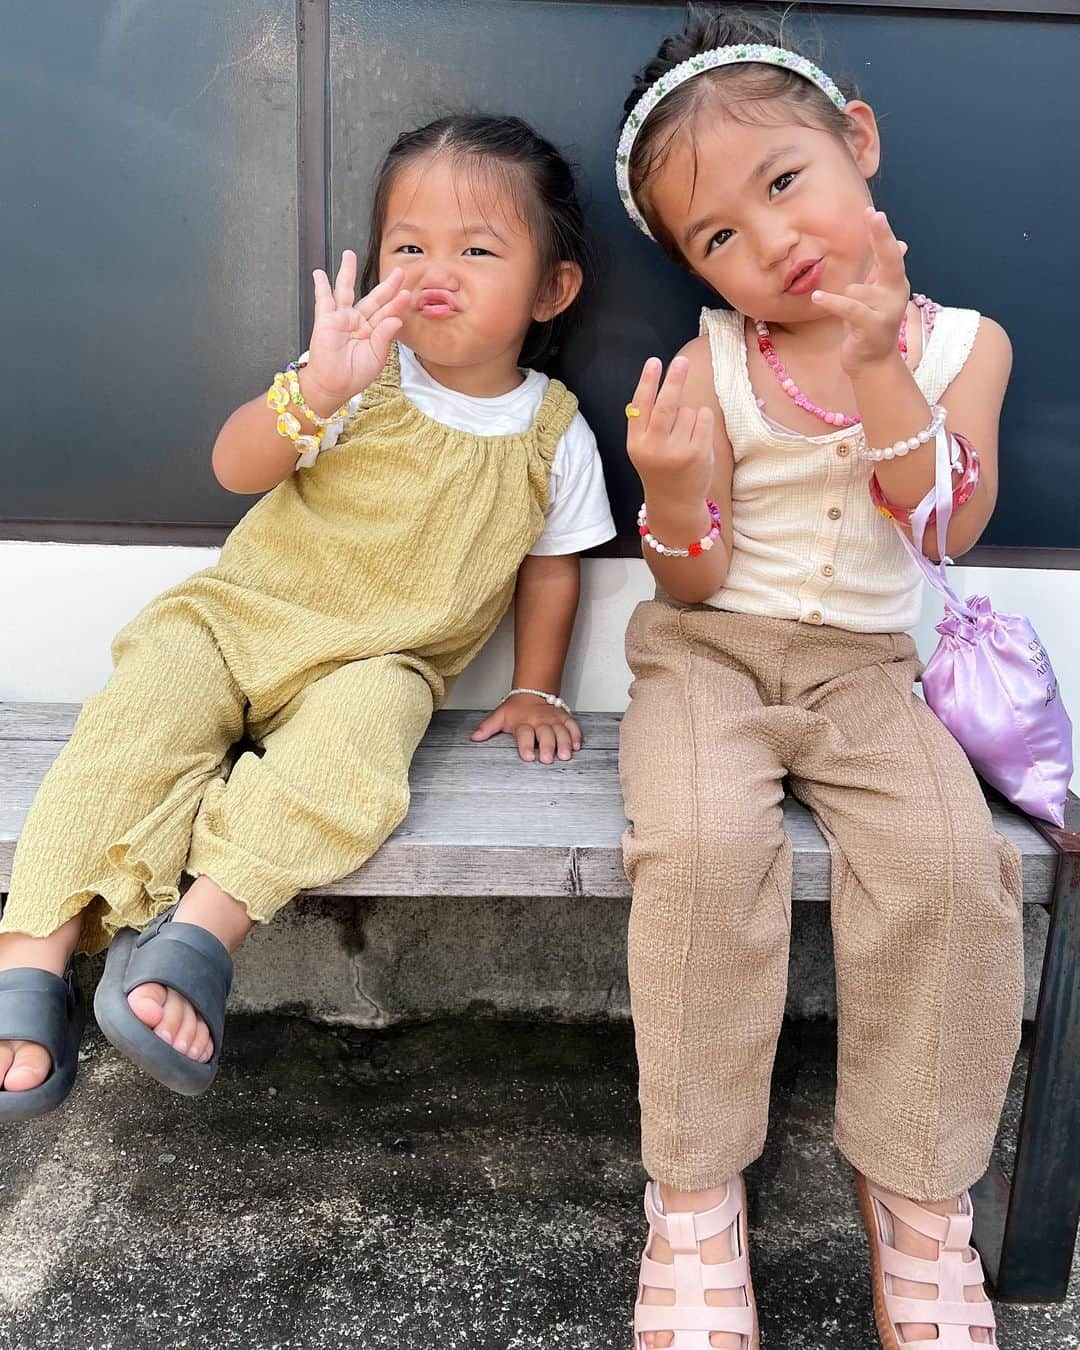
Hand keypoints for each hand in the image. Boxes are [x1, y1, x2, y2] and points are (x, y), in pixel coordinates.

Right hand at [302, 251, 411, 408]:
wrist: (334, 385)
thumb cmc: (354, 376)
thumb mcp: (376, 358)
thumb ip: (385, 337)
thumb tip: (395, 318)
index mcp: (373, 333)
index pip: (387, 313)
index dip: (397, 303)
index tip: (406, 293)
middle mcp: (358, 322)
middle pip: (374, 298)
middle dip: (387, 285)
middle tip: (399, 272)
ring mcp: (342, 319)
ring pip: (346, 290)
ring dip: (347, 272)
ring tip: (349, 255)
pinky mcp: (326, 320)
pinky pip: (323, 299)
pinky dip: (320, 286)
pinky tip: (320, 274)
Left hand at [470, 694, 582, 763]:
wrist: (532, 692)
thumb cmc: (516, 709)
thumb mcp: (500, 716)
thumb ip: (487, 728)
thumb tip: (474, 737)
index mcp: (523, 722)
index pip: (524, 734)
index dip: (526, 745)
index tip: (528, 757)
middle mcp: (539, 720)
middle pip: (545, 733)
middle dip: (548, 746)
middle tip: (548, 759)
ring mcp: (553, 719)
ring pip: (561, 731)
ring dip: (564, 743)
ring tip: (565, 755)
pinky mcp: (564, 717)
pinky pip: (572, 726)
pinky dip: (576, 735)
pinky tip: (577, 746)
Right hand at [626, 356, 714, 506]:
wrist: (674, 502)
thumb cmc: (660, 467)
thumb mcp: (643, 448)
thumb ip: (648, 422)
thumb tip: (667, 384)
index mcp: (636, 443)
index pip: (640, 406)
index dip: (647, 382)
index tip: (653, 362)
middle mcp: (654, 447)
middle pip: (666, 405)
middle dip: (674, 380)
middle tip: (682, 361)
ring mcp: (677, 452)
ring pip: (687, 411)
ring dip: (689, 415)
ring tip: (684, 437)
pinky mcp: (698, 454)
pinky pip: (703, 418)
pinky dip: (702, 420)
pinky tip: (697, 436)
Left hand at [810, 208, 910, 374]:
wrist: (871, 363)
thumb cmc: (867, 326)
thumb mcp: (874, 295)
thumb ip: (880, 271)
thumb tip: (903, 243)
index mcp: (895, 283)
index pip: (890, 253)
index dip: (881, 233)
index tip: (872, 212)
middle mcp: (896, 294)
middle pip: (891, 260)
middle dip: (882, 237)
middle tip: (874, 214)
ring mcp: (888, 312)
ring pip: (857, 289)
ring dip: (843, 298)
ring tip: (843, 312)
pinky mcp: (873, 328)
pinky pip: (849, 308)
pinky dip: (832, 302)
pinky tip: (817, 297)